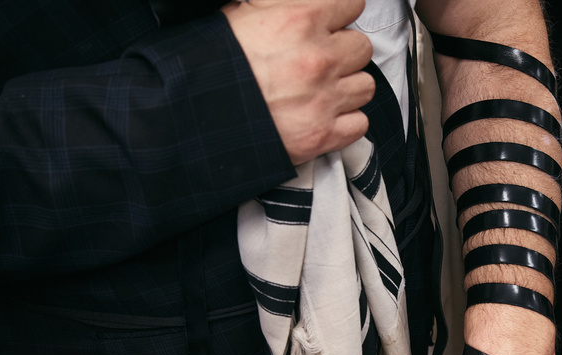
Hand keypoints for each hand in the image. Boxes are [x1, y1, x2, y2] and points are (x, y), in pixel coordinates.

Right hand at [222, 0, 375, 164]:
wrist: (197, 114)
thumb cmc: (214, 63)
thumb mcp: (243, 12)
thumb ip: (279, 3)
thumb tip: (300, 3)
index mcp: (301, 21)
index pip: (351, 5)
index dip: (339, 14)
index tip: (330, 24)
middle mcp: (319, 59)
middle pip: (361, 47)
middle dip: (343, 52)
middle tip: (321, 60)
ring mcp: (325, 99)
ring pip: (365, 86)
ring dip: (348, 87)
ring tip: (323, 89)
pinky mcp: (324, 135)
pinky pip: (359, 123)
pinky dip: (346, 121)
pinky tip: (326, 115)